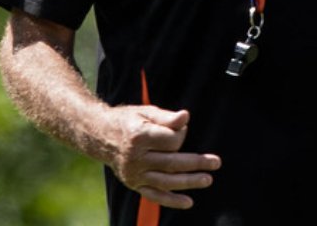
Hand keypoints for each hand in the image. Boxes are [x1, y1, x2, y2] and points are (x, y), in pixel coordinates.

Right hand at [105, 106, 221, 208]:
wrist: (101, 136)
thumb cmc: (129, 121)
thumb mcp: (146, 113)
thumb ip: (167, 117)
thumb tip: (186, 117)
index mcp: (139, 136)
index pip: (171, 141)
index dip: (181, 134)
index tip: (181, 128)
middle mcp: (135, 157)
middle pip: (172, 163)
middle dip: (196, 163)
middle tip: (215, 163)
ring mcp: (134, 173)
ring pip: (166, 181)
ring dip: (189, 182)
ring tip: (208, 179)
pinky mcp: (134, 184)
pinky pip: (154, 195)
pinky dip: (171, 201)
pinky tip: (189, 202)